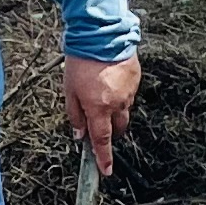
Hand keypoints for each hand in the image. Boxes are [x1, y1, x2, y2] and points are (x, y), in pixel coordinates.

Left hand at [63, 54, 140, 174]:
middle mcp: (117, 104)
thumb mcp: (69, 90)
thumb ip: (75, 115)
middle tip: (99, 123)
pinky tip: (109, 80)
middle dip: (109, 131)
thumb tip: (79, 134)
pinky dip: (119, 93)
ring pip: (123, 111)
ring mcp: (129, 91)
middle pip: (117, 128)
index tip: (106, 170)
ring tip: (100, 92)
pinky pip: (128, 94)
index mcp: (99, 108)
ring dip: (113, 110)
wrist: (101, 34)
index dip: (103, 157)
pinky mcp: (136, 79)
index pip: (102, 140)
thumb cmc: (81, 61)